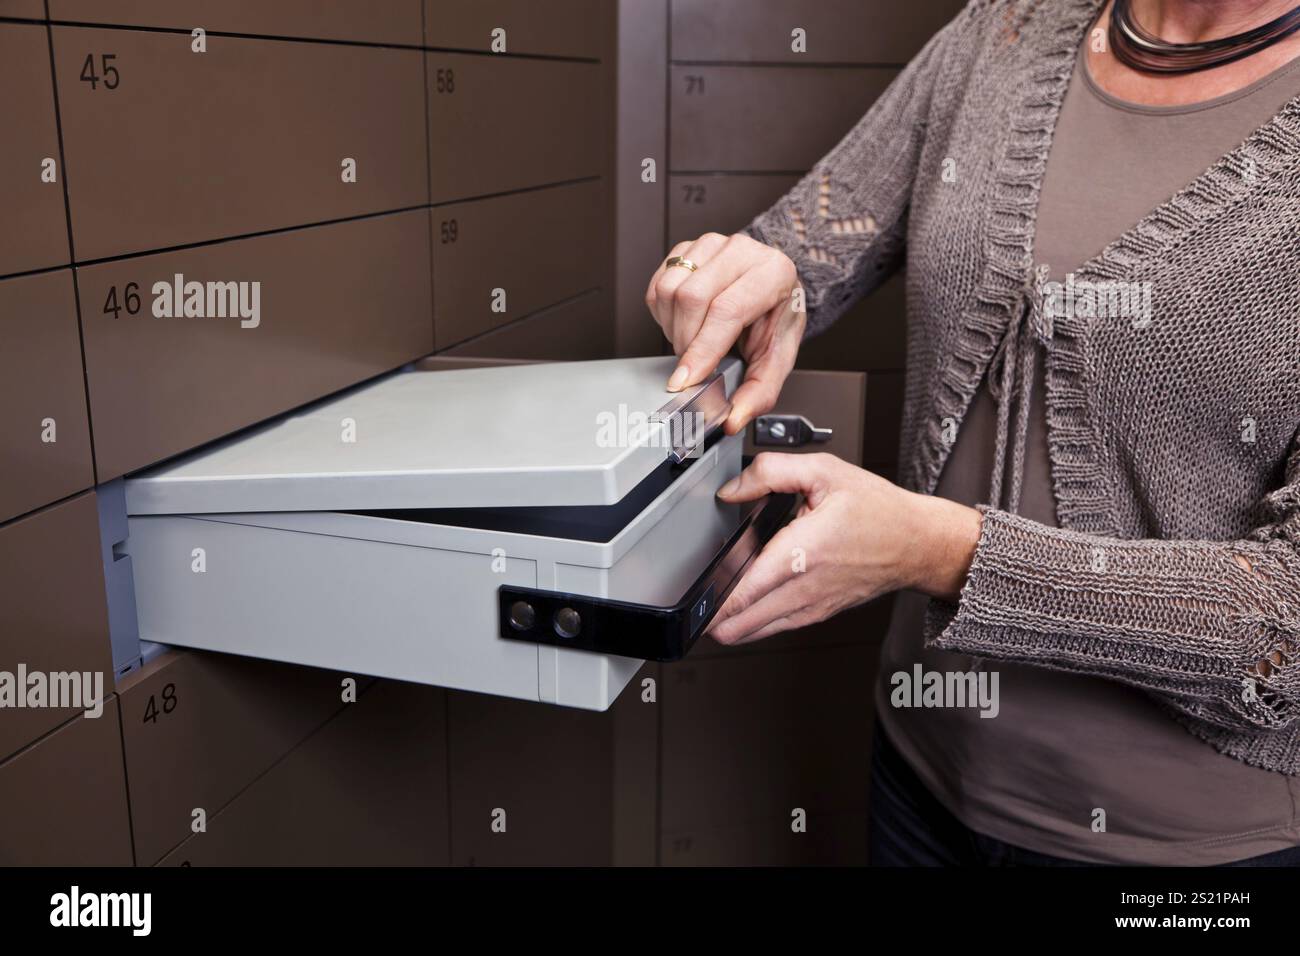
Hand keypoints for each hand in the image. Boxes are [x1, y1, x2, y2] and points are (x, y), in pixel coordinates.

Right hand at [644, 232, 804, 434]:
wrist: (774, 286)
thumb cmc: (777, 315)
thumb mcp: (778, 356)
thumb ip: (760, 391)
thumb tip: (734, 418)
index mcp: (773, 273)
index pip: (727, 310)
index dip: (701, 349)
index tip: (685, 379)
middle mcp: (742, 251)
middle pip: (691, 298)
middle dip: (686, 342)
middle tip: (696, 362)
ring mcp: (711, 244)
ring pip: (669, 289)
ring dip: (673, 327)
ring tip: (694, 338)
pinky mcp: (687, 248)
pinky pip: (658, 285)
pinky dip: (664, 313)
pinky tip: (685, 321)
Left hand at [707, 453, 982, 645]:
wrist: (917, 543)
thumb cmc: (878, 510)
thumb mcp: (825, 471)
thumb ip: (771, 472)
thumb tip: (732, 488)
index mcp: (803, 552)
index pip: (744, 591)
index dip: (711, 601)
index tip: (689, 599)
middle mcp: (804, 588)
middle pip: (740, 623)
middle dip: (710, 616)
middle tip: (691, 600)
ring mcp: (811, 607)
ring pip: (753, 633)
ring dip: (728, 622)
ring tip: (711, 603)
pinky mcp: (817, 615)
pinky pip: (774, 629)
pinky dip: (751, 622)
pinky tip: (742, 605)